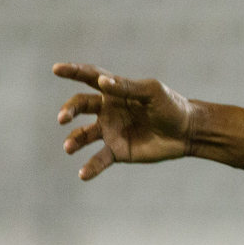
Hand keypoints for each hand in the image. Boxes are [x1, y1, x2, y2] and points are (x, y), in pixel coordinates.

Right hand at [55, 63, 194, 179]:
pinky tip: (83, 175)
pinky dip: (90, 167)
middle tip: (62, 119)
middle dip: (69, 110)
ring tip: (69, 147)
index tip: (56, 69)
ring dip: (74, 140)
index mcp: (115, 91)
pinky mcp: (117, 151)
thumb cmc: (171, 107)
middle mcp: (107, 110)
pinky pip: (99, 159)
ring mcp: (110, 131)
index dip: (73, 71)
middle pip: (80, 106)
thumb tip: (103, 82)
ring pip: (84, 135)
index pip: (89, 77)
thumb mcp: (152, 93)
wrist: (186, 132)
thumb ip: (127, 88)